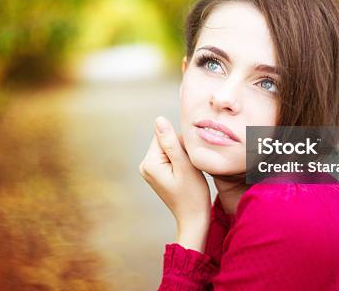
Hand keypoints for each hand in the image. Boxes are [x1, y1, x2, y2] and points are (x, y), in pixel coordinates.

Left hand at [139, 116, 210, 251]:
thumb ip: (170, 141)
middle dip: (180, 149)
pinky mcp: (157, 173)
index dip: (181, 143)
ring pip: (169, 148)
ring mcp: (150, 170)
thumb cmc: (192, 194)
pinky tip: (185, 174)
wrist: (193, 218)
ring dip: (181, 155)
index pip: (164, 135)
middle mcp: (145, 165)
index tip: (188, 159)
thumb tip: (159, 119)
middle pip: (165, 141)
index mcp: (149, 162)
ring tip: (187, 172)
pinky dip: (180, 161)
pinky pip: (169, 157)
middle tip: (189, 167)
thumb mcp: (184, 165)